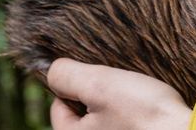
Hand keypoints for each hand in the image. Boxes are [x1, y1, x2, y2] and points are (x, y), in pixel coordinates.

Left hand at [47, 58, 191, 129]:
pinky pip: (124, 125)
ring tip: (133, 95)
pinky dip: (130, 116)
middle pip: (82, 116)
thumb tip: (51, 71)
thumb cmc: (144, 114)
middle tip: (118, 86)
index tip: (99, 78)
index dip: (75, 85)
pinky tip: (144, 108)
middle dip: (96, 97)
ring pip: (104, 120)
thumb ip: (66, 75)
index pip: (58, 108)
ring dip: (114, 105)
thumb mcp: (99, 85)